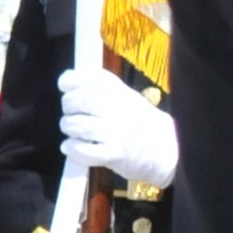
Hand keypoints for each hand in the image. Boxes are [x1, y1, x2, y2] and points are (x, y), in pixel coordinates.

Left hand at [60, 62, 177, 188]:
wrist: (168, 149)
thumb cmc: (141, 122)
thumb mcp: (127, 96)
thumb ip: (101, 88)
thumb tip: (67, 80)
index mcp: (120, 91)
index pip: (89, 78)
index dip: (70, 81)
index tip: (65, 86)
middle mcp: (118, 108)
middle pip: (79, 100)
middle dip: (68, 106)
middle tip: (70, 112)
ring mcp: (116, 132)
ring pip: (77, 125)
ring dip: (68, 127)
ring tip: (72, 131)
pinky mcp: (114, 154)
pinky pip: (83, 151)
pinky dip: (71, 148)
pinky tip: (71, 147)